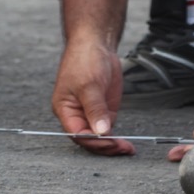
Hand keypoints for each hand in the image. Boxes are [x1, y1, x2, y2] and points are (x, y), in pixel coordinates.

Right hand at [51, 39, 133, 155]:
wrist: (96, 43)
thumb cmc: (84, 59)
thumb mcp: (89, 85)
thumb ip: (95, 109)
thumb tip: (102, 132)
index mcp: (65, 109)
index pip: (77, 133)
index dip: (94, 141)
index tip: (110, 143)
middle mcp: (76, 114)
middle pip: (88, 139)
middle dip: (105, 146)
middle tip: (123, 148)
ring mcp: (90, 113)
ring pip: (99, 136)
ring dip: (112, 144)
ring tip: (128, 149)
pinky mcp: (103, 109)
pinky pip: (108, 128)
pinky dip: (116, 137)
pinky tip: (126, 143)